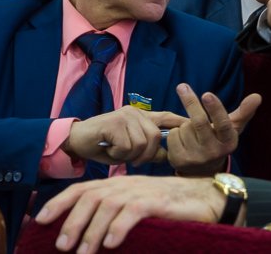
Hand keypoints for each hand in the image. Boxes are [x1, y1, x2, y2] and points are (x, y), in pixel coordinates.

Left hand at [36, 175, 227, 252]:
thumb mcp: (139, 207)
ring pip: (109, 205)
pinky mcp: (160, 201)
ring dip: (92, 230)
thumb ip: (117, 214)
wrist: (208, 197)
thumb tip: (92, 233)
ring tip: (83, 253)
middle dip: (72, 221)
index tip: (40, 220)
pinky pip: (134, 211)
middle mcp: (128, 184)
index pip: (84, 188)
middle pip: (91, 196)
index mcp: (120, 185)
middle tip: (61, 246)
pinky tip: (111, 243)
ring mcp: (143, 191)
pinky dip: (120, 226)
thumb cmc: (173, 206)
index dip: (60, 202)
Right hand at [64, 106, 186, 166]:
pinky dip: (118, 154)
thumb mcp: (129, 148)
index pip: (166, 116)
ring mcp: (125, 115)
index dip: (180, 122)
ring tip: (117, 151)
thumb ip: (147, 148)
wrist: (76, 140)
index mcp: (141, 116)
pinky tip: (109, 149)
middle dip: (146, 154)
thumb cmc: (104, 145)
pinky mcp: (114, 122)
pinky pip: (127, 146)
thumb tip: (168, 155)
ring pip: (141, 143)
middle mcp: (135, 112)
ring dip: (129, 155)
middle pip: (155, 137)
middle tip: (130, 158)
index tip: (193, 125)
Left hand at [167, 83, 260, 175]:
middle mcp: (213, 152)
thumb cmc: (219, 140)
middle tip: (182, 87)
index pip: (223, 124)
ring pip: (184, 128)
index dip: (215, 109)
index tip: (207, 94)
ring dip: (184, 124)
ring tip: (192, 133)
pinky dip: (175, 132)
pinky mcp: (179, 161)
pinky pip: (172, 136)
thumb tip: (257, 96)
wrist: (202, 170)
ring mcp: (196, 158)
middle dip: (191, 102)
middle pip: (199, 122)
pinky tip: (182, 141)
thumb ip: (244, 111)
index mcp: (229, 142)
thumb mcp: (233, 128)